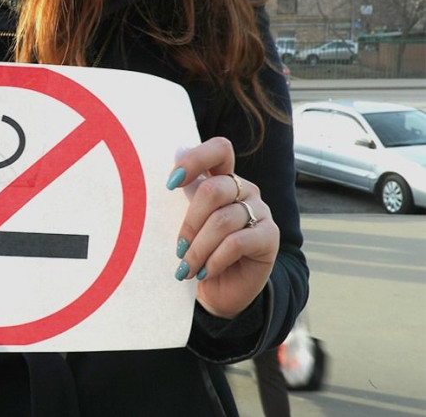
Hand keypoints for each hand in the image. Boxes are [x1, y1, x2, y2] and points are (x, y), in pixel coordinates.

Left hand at [167, 137, 278, 318]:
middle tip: (179, 248)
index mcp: (223, 180)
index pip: (219, 150)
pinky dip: (214, 259)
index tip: (171, 184)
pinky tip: (205, 271)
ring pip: (222, 220)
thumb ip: (183, 202)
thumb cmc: (200, 253)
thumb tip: (170, 179)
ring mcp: (260, 211)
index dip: (195, 160)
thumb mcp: (188, 226)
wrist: (222, 290)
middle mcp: (244, 190)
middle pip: (214, 189)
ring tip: (187, 268)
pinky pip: (236, 243)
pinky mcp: (270, 236)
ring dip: (198, 248)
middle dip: (190, 222)